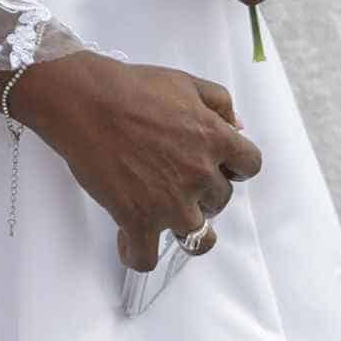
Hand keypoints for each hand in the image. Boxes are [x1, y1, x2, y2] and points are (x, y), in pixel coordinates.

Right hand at [15, 53, 264, 271]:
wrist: (89, 103)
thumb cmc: (134, 88)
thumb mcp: (187, 82)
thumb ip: (220, 103)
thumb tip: (238, 127)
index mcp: (215, 139)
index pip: (250, 166)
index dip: (235, 166)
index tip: (219, 165)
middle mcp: (200, 175)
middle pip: (221, 200)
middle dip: (204, 192)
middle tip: (176, 178)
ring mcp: (171, 203)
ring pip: (198, 238)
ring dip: (184, 227)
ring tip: (165, 217)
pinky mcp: (138, 221)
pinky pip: (146, 258)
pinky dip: (137, 254)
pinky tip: (129, 239)